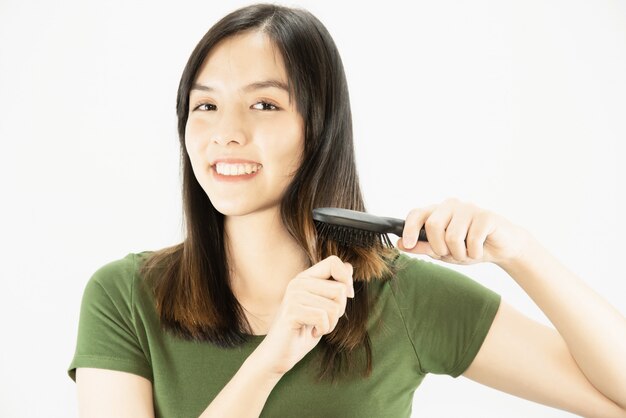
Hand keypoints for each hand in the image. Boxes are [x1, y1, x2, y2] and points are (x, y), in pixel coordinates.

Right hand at [254, 256, 353, 376]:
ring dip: (331, 323)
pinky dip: (323, 329)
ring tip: (316, 327)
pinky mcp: (292, 311)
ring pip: (334, 307)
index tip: (346, 296)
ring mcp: (293, 296)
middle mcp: (298, 282)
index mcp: (305, 278)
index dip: (346, 279)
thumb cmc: (304, 330)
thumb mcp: (323, 306)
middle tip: (324, 319)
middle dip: (340, 310)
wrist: (280, 354)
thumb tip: (349, 268)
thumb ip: (333, 286)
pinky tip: (311, 332)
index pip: (333, 262)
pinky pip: (323, 318)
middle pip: (340, 289)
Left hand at [396, 198, 532, 265]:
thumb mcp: (442, 252)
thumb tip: (400, 243)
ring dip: (459, 253)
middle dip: (439, 248)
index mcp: (437, 212)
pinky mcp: (486, 216)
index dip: (409, 228)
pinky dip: (474, 252)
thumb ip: (422, 246)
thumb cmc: (469, 247)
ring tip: (467, 252)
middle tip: (449, 254)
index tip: (406, 244)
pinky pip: (472, 239)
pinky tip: (480, 249)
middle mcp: (451, 206)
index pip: (417, 214)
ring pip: (452, 236)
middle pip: (433, 226)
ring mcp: (469, 208)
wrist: (501, 248)